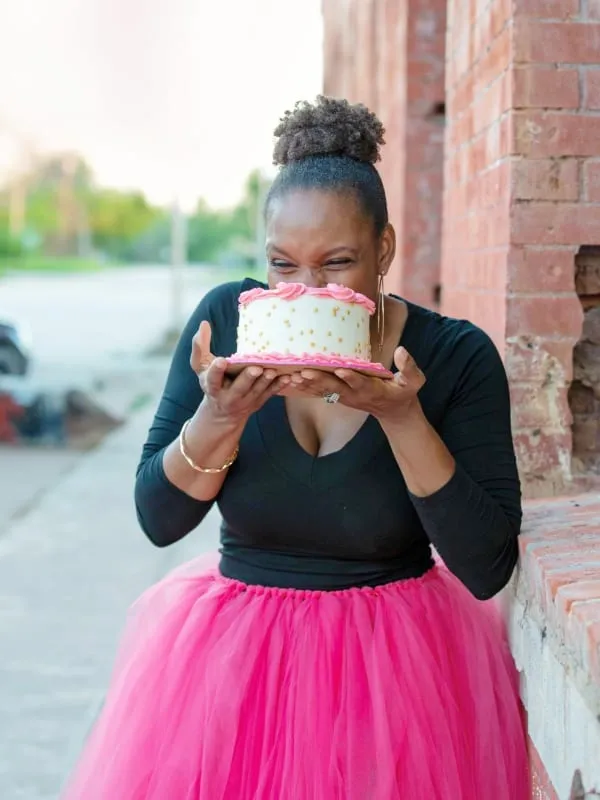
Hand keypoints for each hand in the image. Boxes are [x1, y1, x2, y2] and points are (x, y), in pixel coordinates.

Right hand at [190, 321, 289, 424]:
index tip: (221, 361)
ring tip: (272, 371)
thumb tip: (204, 323)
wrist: (222, 411)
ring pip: (257, 391)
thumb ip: (199, 346)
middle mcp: (229, 396)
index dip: (216, 371)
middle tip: (255, 368)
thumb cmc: (211, 381)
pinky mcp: (259, 401)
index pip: (212, 379)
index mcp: (212, 387)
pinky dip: (279, 386)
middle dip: (247, 378)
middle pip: (239, 388)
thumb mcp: (201, 366)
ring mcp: (245, 401)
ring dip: (265, 381)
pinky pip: (270, 393)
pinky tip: (288, 377)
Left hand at [279, 346, 425, 424]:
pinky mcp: (338, 396)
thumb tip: (402, 351)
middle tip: (303, 372)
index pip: (361, 383)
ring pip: (323, 390)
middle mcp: (355, 394)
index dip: (351, 378)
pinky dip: (305, 386)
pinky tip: (289, 380)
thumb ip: (410, 367)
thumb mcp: (414, 381)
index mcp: (373, 389)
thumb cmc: (404, 392)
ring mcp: (345, 397)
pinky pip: (319, 391)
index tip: (340, 371)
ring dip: (307, 384)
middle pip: (335, 387)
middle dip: (319, 380)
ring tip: (290, 377)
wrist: (394, 411)